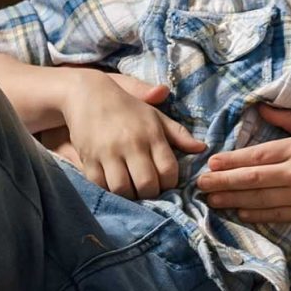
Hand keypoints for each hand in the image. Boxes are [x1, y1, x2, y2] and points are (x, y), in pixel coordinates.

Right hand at [59, 70, 204, 198]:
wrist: (88, 95)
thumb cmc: (128, 107)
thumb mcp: (156, 116)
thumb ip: (179, 134)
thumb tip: (202, 148)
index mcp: (152, 134)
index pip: (168, 170)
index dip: (170, 184)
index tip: (166, 184)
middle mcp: (132, 144)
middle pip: (147, 185)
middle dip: (150, 194)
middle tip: (148, 191)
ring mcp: (108, 152)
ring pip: (123, 189)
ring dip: (129, 196)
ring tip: (132, 190)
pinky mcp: (89, 158)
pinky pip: (100, 185)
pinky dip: (108, 190)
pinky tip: (113, 185)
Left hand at [197, 107, 290, 224]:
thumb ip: (288, 118)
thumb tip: (260, 106)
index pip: (258, 155)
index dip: (232, 161)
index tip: (211, 163)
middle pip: (253, 178)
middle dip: (223, 182)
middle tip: (200, 184)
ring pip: (259, 198)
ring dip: (232, 199)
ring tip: (211, 199)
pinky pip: (273, 214)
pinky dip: (254, 213)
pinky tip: (237, 211)